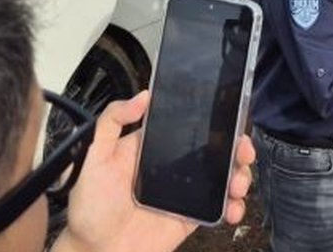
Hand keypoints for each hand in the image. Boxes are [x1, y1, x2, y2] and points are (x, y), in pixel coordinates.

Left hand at [53, 91, 255, 251]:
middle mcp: (172, 166)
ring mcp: (184, 192)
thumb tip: (141, 97)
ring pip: (223, 177)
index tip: (230, 119)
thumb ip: (111, 122)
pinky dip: (233, 207)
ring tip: (238, 184)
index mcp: (153, 146)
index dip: (214, 122)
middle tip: (243, 152)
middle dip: (236, 147)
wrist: (93, 251)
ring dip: (240, 176)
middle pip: (215, 150)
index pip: (190, 126)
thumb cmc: (89, 206)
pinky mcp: (189, 216)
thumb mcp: (94, 157)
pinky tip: (233, 208)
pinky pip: (219, 208)